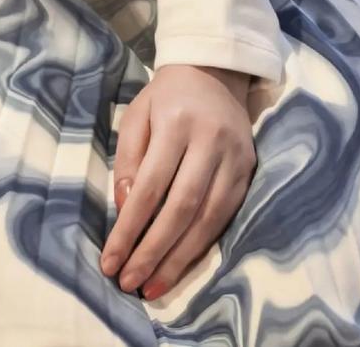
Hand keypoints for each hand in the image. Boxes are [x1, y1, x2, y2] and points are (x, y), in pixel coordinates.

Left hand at [100, 65, 254, 301]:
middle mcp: (211, 141)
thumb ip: (128, 159)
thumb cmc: (166, 98)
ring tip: (152, 287)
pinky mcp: (249, 173)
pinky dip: (201, 246)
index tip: (111, 261)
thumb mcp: (137, 115)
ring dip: (179, 260)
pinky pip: (225, 218)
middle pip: (181, 208)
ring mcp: (235, 158)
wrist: (215, 73)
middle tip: (130, 283)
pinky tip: (180, 265)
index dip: (130, 228)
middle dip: (153, 252)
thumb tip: (126, 207)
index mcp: (177, 122)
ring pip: (208, 220)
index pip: (151, 186)